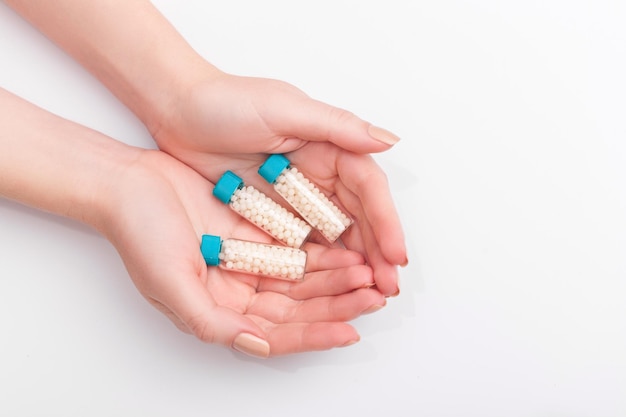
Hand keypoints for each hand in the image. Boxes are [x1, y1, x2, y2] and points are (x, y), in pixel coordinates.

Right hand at [102, 150, 384, 357]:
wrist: (128, 184)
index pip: (277, 332)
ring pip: (302, 278)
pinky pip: (295, 246)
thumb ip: (213, 322)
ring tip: (368, 273)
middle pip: (298, 306)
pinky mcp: (255, 232)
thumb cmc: (140, 235)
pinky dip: (321, 250)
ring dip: (335, 278)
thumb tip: (257, 345)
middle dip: (337, 304)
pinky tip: (346, 248)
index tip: (350, 332)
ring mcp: (249, 261)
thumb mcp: (171, 285)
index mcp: (220, 312)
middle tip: (373, 296)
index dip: (315, 334)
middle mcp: (238, 291)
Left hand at [151, 72, 407, 295]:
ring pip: (335, 235)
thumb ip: (337, 126)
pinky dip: (319, 264)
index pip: (368, 189)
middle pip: (359, 218)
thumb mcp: (284, 109)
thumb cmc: (227, 102)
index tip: (397, 256)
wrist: (178, 112)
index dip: (386, 223)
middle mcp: (320, 174)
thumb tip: (389, 140)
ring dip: (354, 264)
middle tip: (389, 288)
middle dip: (377, 252)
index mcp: (330, 147)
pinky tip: (329, 287)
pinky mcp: (273, 213)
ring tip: (369, 296)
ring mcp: (296, 196)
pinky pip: (303, 243)